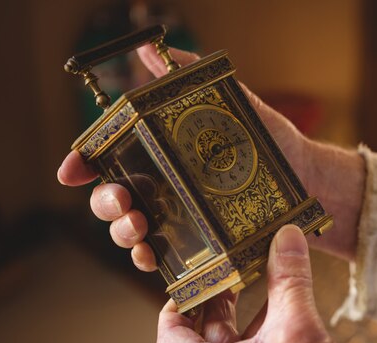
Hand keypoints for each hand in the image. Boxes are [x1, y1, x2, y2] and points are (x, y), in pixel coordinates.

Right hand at [57, 45, 364, 270]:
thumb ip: (189, 79)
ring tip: (139, 229)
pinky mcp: (197, 243)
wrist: (304, 177)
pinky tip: (151, 255)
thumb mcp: (231, 104)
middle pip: (113, 198)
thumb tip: (149, 49)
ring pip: (130, 231)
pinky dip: (147, 258)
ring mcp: (177, 216)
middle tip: (121, 201)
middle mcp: (163, 187)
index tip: (72, 170)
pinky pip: (161, 256)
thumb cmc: (268, 141)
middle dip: (105, 203)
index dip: (84, 163)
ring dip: (122, 234)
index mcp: (162, 155)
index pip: (111, 158)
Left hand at [158, 225, 375, 342]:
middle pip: (207, 336)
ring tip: (260, 278)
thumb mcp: (300, 334)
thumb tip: (286, 238)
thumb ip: (290, 283)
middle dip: (219, 299)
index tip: (189, 280)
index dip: (176, 304)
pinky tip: (288, 312)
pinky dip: (267, 333)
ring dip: (248, 313)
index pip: (171, 336)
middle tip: (230, 267)